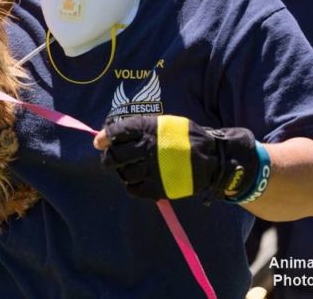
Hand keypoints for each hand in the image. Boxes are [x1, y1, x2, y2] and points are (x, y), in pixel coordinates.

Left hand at [98, 115, 259, 201]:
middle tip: (113, 158)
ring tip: (129, 169)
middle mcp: (146, 148)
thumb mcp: (163, 123)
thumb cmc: (185, 137)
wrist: (212, 156)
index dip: (105, 138)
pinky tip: (137, 180)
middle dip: (110, 157)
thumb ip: (140, 128)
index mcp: (147, 129)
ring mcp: (151, 169)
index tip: (100, 142)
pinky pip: (133, 189)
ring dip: (122, 172)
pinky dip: (131, 185)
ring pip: (123, 174)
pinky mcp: (158, 187)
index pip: (116, 132)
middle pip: (114, 156)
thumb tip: (112, 133)